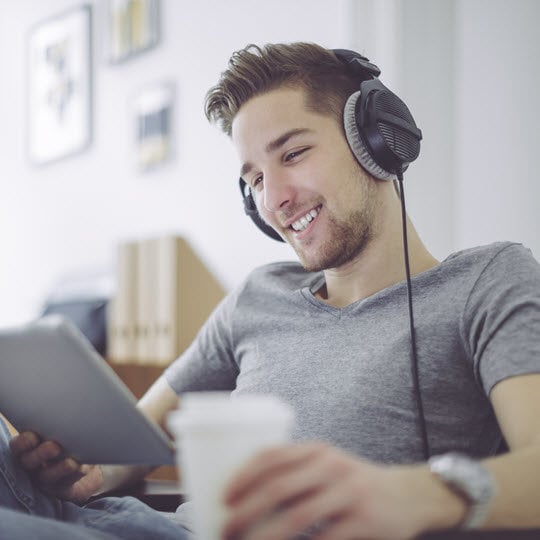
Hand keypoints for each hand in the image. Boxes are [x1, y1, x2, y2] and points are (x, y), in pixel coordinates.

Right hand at [9, 431, 102, 503]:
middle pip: (30, 461)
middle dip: (41, 454)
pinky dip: (75, 474)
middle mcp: (33, 463)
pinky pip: (66, 483)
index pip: (19, 446)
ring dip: (60, 469)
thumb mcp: (62, 429)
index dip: (23, 443)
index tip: (32, 436)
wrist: (86, 456)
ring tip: (71, 463)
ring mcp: (46, 477)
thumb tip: (67, 414)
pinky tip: (82, 468)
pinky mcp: (61, 487)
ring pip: (48, 475)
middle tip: (54, 447)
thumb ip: (59, 424)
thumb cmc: (69, 436)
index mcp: (29, 446)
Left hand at [221, 443, 464, 539]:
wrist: (407, 494)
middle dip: (246, 511)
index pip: (273, 456)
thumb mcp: (328, 465)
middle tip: (226, 528)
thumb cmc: (353, 481)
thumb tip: (248, 497)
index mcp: (317, 450)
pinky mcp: (364, 521)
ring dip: (265, 537)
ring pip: (297, 518)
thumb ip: (297, 472)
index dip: (244, 476)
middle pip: (279, 487)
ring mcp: (348, 493)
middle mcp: (331, 466)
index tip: (224, 496)